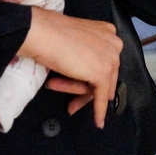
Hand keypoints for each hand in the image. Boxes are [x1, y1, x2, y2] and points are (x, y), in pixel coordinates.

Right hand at [19, 8, 121, 127]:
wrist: (42, 33)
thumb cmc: (50, 34)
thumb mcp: (75, 43)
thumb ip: (86, 55)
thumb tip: (88, 78)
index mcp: (108, 32)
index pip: (104, 61)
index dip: (91, 77)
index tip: (80, 88)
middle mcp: (114, 44)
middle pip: (105, 75)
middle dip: (87, 91)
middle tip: (73, 105)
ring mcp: (110, 58)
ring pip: (99, 86)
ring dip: (80, 96)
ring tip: (67, 105)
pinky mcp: (102, 73)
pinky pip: (102, 97)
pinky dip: (99, 111)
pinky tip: (98, 122)